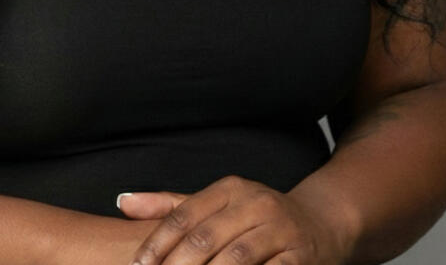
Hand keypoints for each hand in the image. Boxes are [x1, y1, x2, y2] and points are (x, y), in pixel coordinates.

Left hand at [116, 175, 354, 264]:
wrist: (323, 224)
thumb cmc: (257, 217)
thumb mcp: (217, 203)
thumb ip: (170, 205)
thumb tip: (122, 202)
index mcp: (230, 188)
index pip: (184, 215)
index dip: (157, 244)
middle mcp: (255, 203)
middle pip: (206, 238)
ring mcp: (280, 230)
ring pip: (236, 259)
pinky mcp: (301, 258)